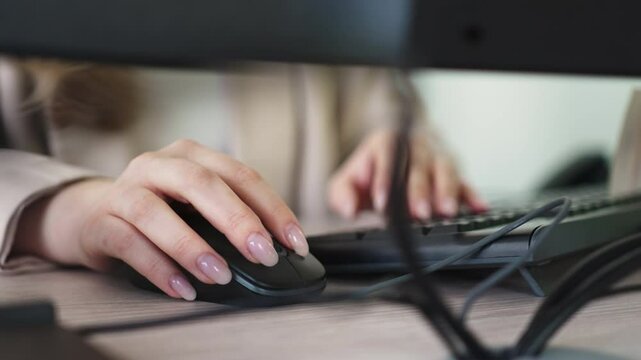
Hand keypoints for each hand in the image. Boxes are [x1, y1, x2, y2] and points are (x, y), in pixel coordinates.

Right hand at [15, 139, 307, 300]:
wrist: (90, 214)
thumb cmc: (157, 209)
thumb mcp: (193, 201)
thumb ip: (227, 214)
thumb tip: (273, 248)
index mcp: (191, 156)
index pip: (240, 175)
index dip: (271, 208)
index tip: (294, 242)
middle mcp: (158, 165)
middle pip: (201, 185)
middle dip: (238, 220)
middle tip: (264, 254)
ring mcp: (126, 190)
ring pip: (157, 213)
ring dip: (193, 246)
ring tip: (221, 275)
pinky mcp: (101, 221)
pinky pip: (128, 243)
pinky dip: (158, 268)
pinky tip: (182, 288)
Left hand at [327, 130, 486, 219]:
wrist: (398, 149)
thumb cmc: (373, 169)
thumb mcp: (348, 179)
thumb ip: (342, 193)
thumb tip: (348, 208)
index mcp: (387, 141)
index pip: (385, 157)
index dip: (384, 180)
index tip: (381, 202)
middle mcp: (415, 144)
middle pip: (418, 165)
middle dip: (419, 191)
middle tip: (419, 213)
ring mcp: (437, 156)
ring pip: (445, 170)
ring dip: (448, 191)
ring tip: (447, 211)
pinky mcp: (455, 171)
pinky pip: (467, 181)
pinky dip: (473, 194)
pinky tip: (479, 206)